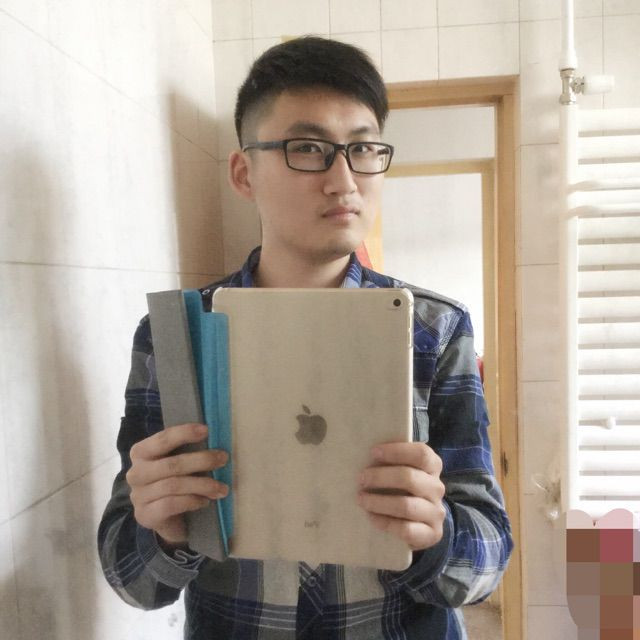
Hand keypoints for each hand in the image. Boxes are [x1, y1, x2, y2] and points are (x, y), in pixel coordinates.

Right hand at [126, 423, 228, 544]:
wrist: (165, 519)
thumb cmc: (174, 483)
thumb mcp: (177, 463)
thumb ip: (186, 450)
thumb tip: (213, 438)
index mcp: (140, 453)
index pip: (162, 439)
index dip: (184, 433)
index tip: (206, 430)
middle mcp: (136, 473)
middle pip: (171, 464)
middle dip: (201, 460)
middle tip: (223, 459)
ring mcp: (139, 496)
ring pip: (174, 485)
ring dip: (203, 485)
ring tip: (221, 488)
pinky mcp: (145, 515)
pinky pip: (171, 504)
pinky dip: (192, 501)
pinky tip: (205, 501)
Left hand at [357, 442, 445, 550]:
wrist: (420, 522)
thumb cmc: (402, 489)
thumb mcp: (402, 471)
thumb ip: (391, 462)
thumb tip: (364, 453)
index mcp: (432, 466)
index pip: (421, 454)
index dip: (397, 451)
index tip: (373, 452)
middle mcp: (437, 488)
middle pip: (410, 478)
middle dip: (381, 477)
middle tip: (361, 479)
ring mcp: (435, 513)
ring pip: (406, 505)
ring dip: (379, 502)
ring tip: (361, 499)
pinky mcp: (431, 534)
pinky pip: (406, 529)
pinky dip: (385, 522)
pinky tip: (371, 517)